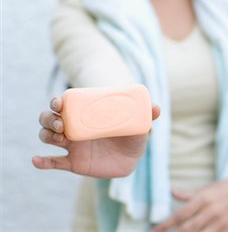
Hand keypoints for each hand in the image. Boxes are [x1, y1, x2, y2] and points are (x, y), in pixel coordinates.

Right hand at [32, 96, 159, 177]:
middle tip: (62, 123)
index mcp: (85, 112)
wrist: (131, 157)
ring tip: (60, 138)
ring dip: (47, 135)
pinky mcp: (73, 162)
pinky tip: (36, 161)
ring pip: (48, 137)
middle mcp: (74, 126)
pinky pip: (53, 162)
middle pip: (49, 118)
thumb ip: (147, 114)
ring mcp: (72, 144)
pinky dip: (42, 162)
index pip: (64, 103)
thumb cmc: (131, 133)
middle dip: (49, 118)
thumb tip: (156, 108)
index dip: (56, 100)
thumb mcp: (138, 122)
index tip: (59, 101)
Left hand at [150, 176, 227, 231]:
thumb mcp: (204, 188)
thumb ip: (186, 194)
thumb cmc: (222, 188)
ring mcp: (221, 223)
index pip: (180, 214)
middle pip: (188, 229)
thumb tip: (170, 190)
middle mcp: (211, 211)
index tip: (154, 229)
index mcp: (203, 199)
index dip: (166, 224)